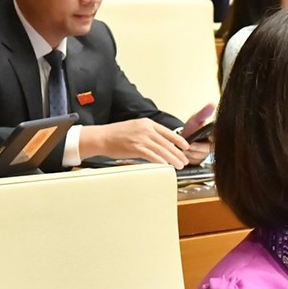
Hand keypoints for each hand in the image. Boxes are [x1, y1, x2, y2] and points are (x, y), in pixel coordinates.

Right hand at [78, 118, 194, 167]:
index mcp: (147, 123)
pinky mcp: (135, 147)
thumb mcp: (135, 129)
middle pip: (167, 142)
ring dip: (173, 158)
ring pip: (162, 149)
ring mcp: (141, 138)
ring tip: (179, 165)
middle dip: (178, 152)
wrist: (102, 137)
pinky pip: (152, 155)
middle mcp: (146, 129)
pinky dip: (160, 160)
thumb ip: (148, 134)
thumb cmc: (116, 135)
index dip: (179, 140)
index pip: (168, 132)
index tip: (186, 147)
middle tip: (185, 160)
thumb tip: (160, 144)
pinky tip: (166, 165)